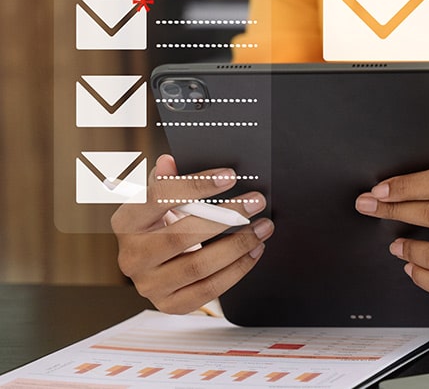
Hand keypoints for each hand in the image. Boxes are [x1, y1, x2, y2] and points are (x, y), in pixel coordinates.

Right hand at [111, 155, 272, 313]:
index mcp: (126, 222)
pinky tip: (255, 251)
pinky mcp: (169, 305)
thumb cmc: (162, 223)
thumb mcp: (159, 199)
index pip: (158, 198)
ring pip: (198, 266)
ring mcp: (148, 285)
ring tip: (263, 227)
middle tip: (256, 202)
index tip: (230, 176)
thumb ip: (166, 181)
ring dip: (238, 245)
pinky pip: (208, 290)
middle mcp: (131, 257)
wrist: (157, 264)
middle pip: (181, 236)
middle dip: (226, 217)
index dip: (196, 185)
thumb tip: (168, 161)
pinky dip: (237, 269)